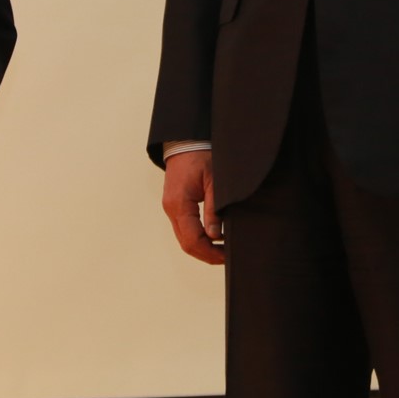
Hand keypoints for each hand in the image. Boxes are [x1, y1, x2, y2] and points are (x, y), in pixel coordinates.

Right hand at [161, 149, 224, 264]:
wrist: (185, 140)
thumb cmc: (201, 156)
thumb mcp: (213, 181)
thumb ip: (214, 209)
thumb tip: (216, 236)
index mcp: (179, 204)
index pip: (192, 240)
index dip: (210, 252)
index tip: (227, 255)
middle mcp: (171, 209)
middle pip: (186, 244)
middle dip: (207, 254)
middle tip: (227, 257)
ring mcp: (171, 208)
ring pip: (184, 238)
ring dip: (202, 248)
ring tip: (223, 250)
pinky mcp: (175, 205)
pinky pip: (184, 229)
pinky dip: (198, 238)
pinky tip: (214, 237)